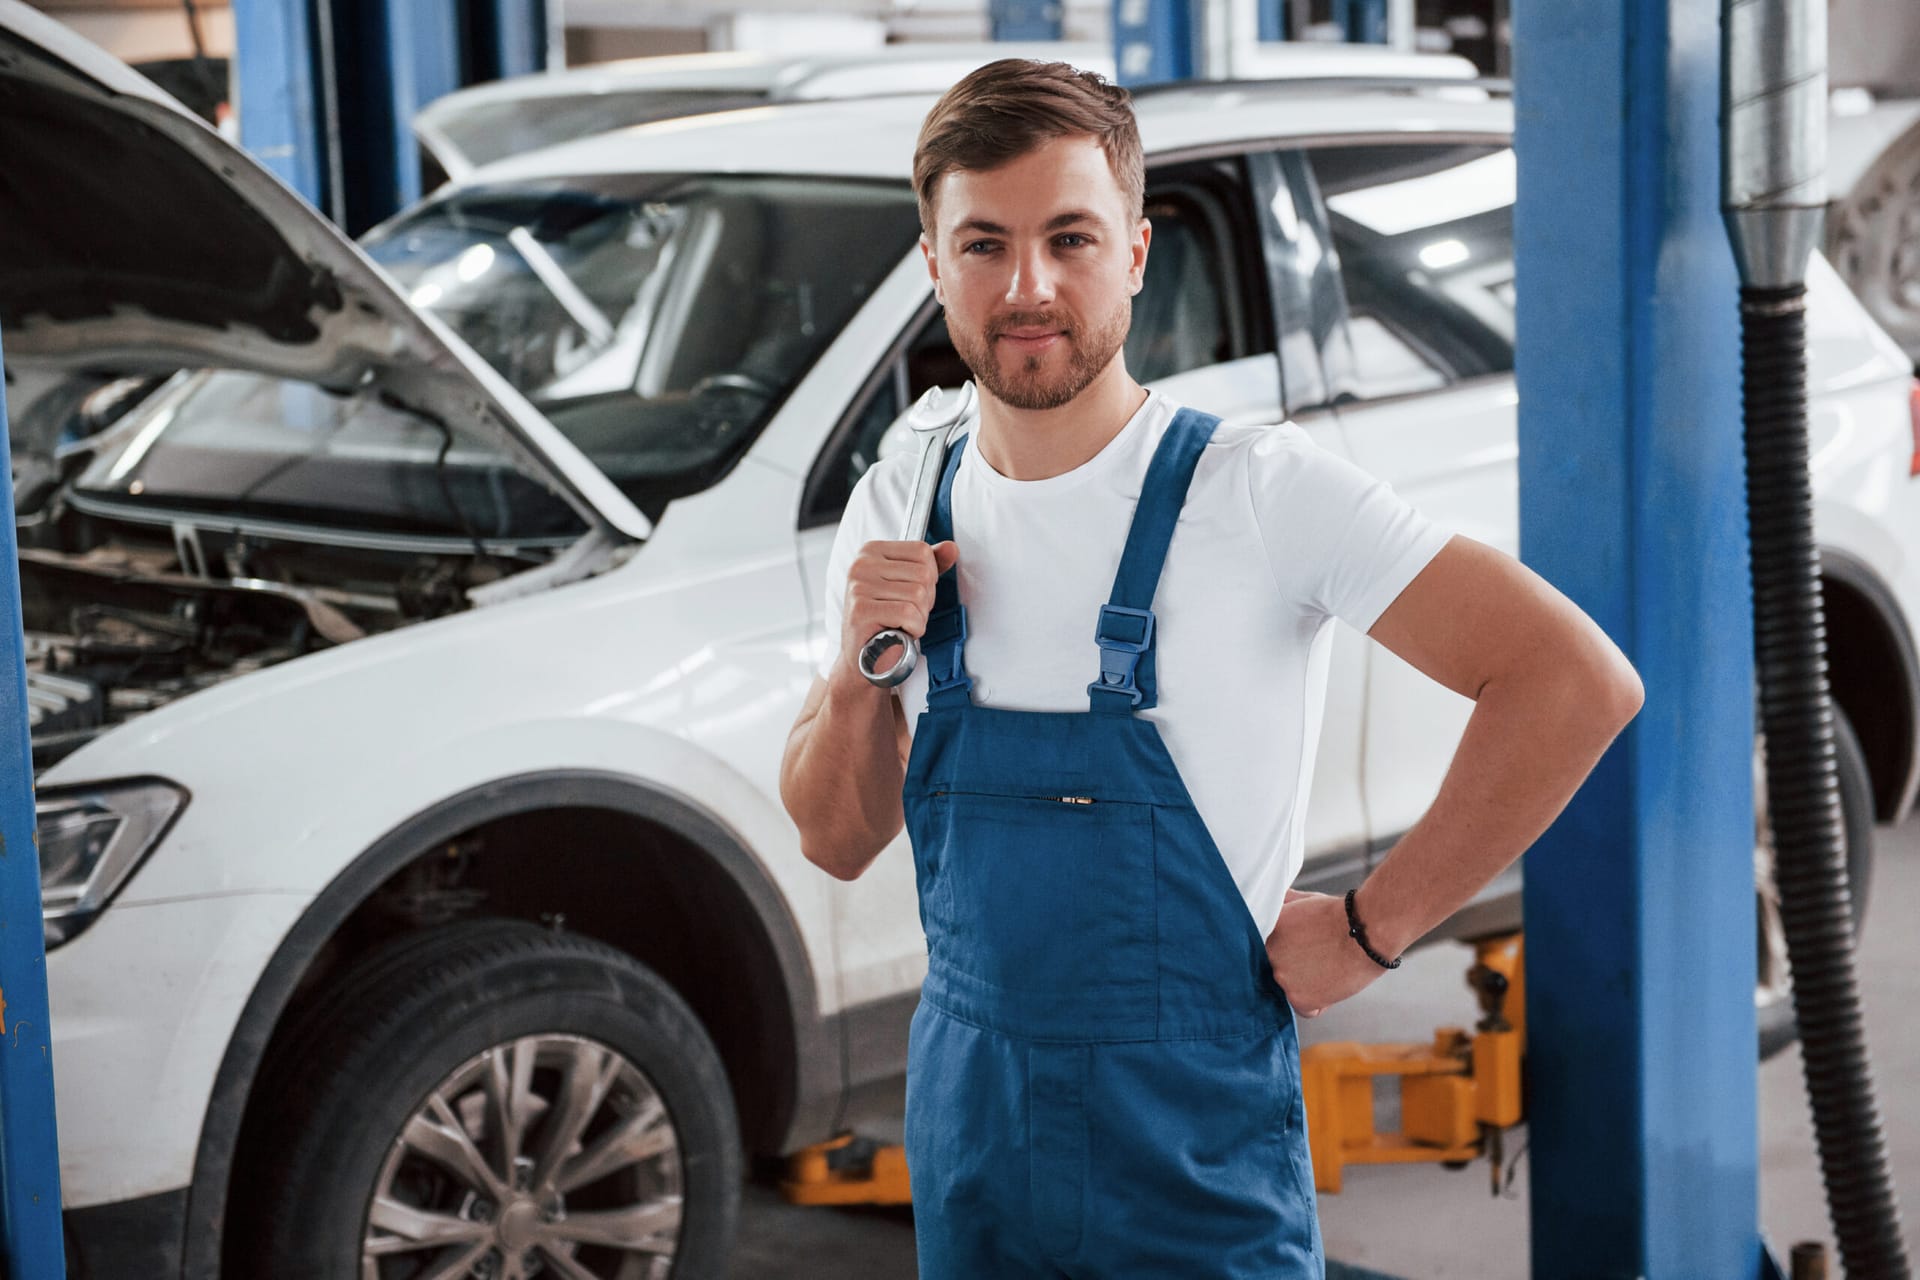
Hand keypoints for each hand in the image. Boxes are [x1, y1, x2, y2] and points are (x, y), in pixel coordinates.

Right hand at [834, 539, 959, 689]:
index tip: (910, 594)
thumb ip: (930, 564)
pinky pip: (907, 613)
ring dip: (919, 617)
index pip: (922, 551)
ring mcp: (859, 587)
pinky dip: (912, 628)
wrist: (865, 657)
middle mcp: (861, 565)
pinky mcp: (861, 610)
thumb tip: (951, 547)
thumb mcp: (909, 585)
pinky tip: (899, 632)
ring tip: (901, 624)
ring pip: (918, 594)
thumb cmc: (887, 619)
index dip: (928, 577)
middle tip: (906, 614)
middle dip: (925, 600)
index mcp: (871, 551)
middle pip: (923, 573)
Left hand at [1264, 888, 1388, 1017]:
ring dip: (1310, 984)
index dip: (1291, 951)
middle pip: (1281, 969)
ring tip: (1331, 968)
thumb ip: (1285, 904)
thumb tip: (1277, 902)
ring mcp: (1283, 977)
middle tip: (1323, 957)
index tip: (1306, 950)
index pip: (1272, 950)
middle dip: (1299, 967)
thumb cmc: (1342, 915)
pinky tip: (1332, 985)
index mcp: (1269, 931)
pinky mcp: (1299, 998)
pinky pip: (1306, 1010)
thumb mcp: (1305, 900)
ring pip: (1293, 989)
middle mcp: (1270, 954)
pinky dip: (1320, 1004)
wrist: (1366, 929)